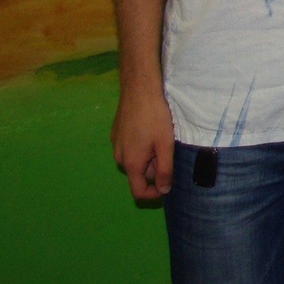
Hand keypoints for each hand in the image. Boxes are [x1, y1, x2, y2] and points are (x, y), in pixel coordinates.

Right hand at [112, 84, 174, 199]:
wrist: (139, 90)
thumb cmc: (154, 117)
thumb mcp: (165, 145)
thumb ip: (164, 170)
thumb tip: (164, 190)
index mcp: (131, 163)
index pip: (138, 192)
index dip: (154, 194)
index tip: (168, 184)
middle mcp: (119, 157)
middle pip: (139, 174)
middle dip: (154, 168)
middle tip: (167, 149)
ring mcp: (115, 145)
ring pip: (135, 160)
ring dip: (148, 156)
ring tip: (160, 137)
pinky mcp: (116, 134)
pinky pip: (130, 148)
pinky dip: (141, 146)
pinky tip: (149, 130)